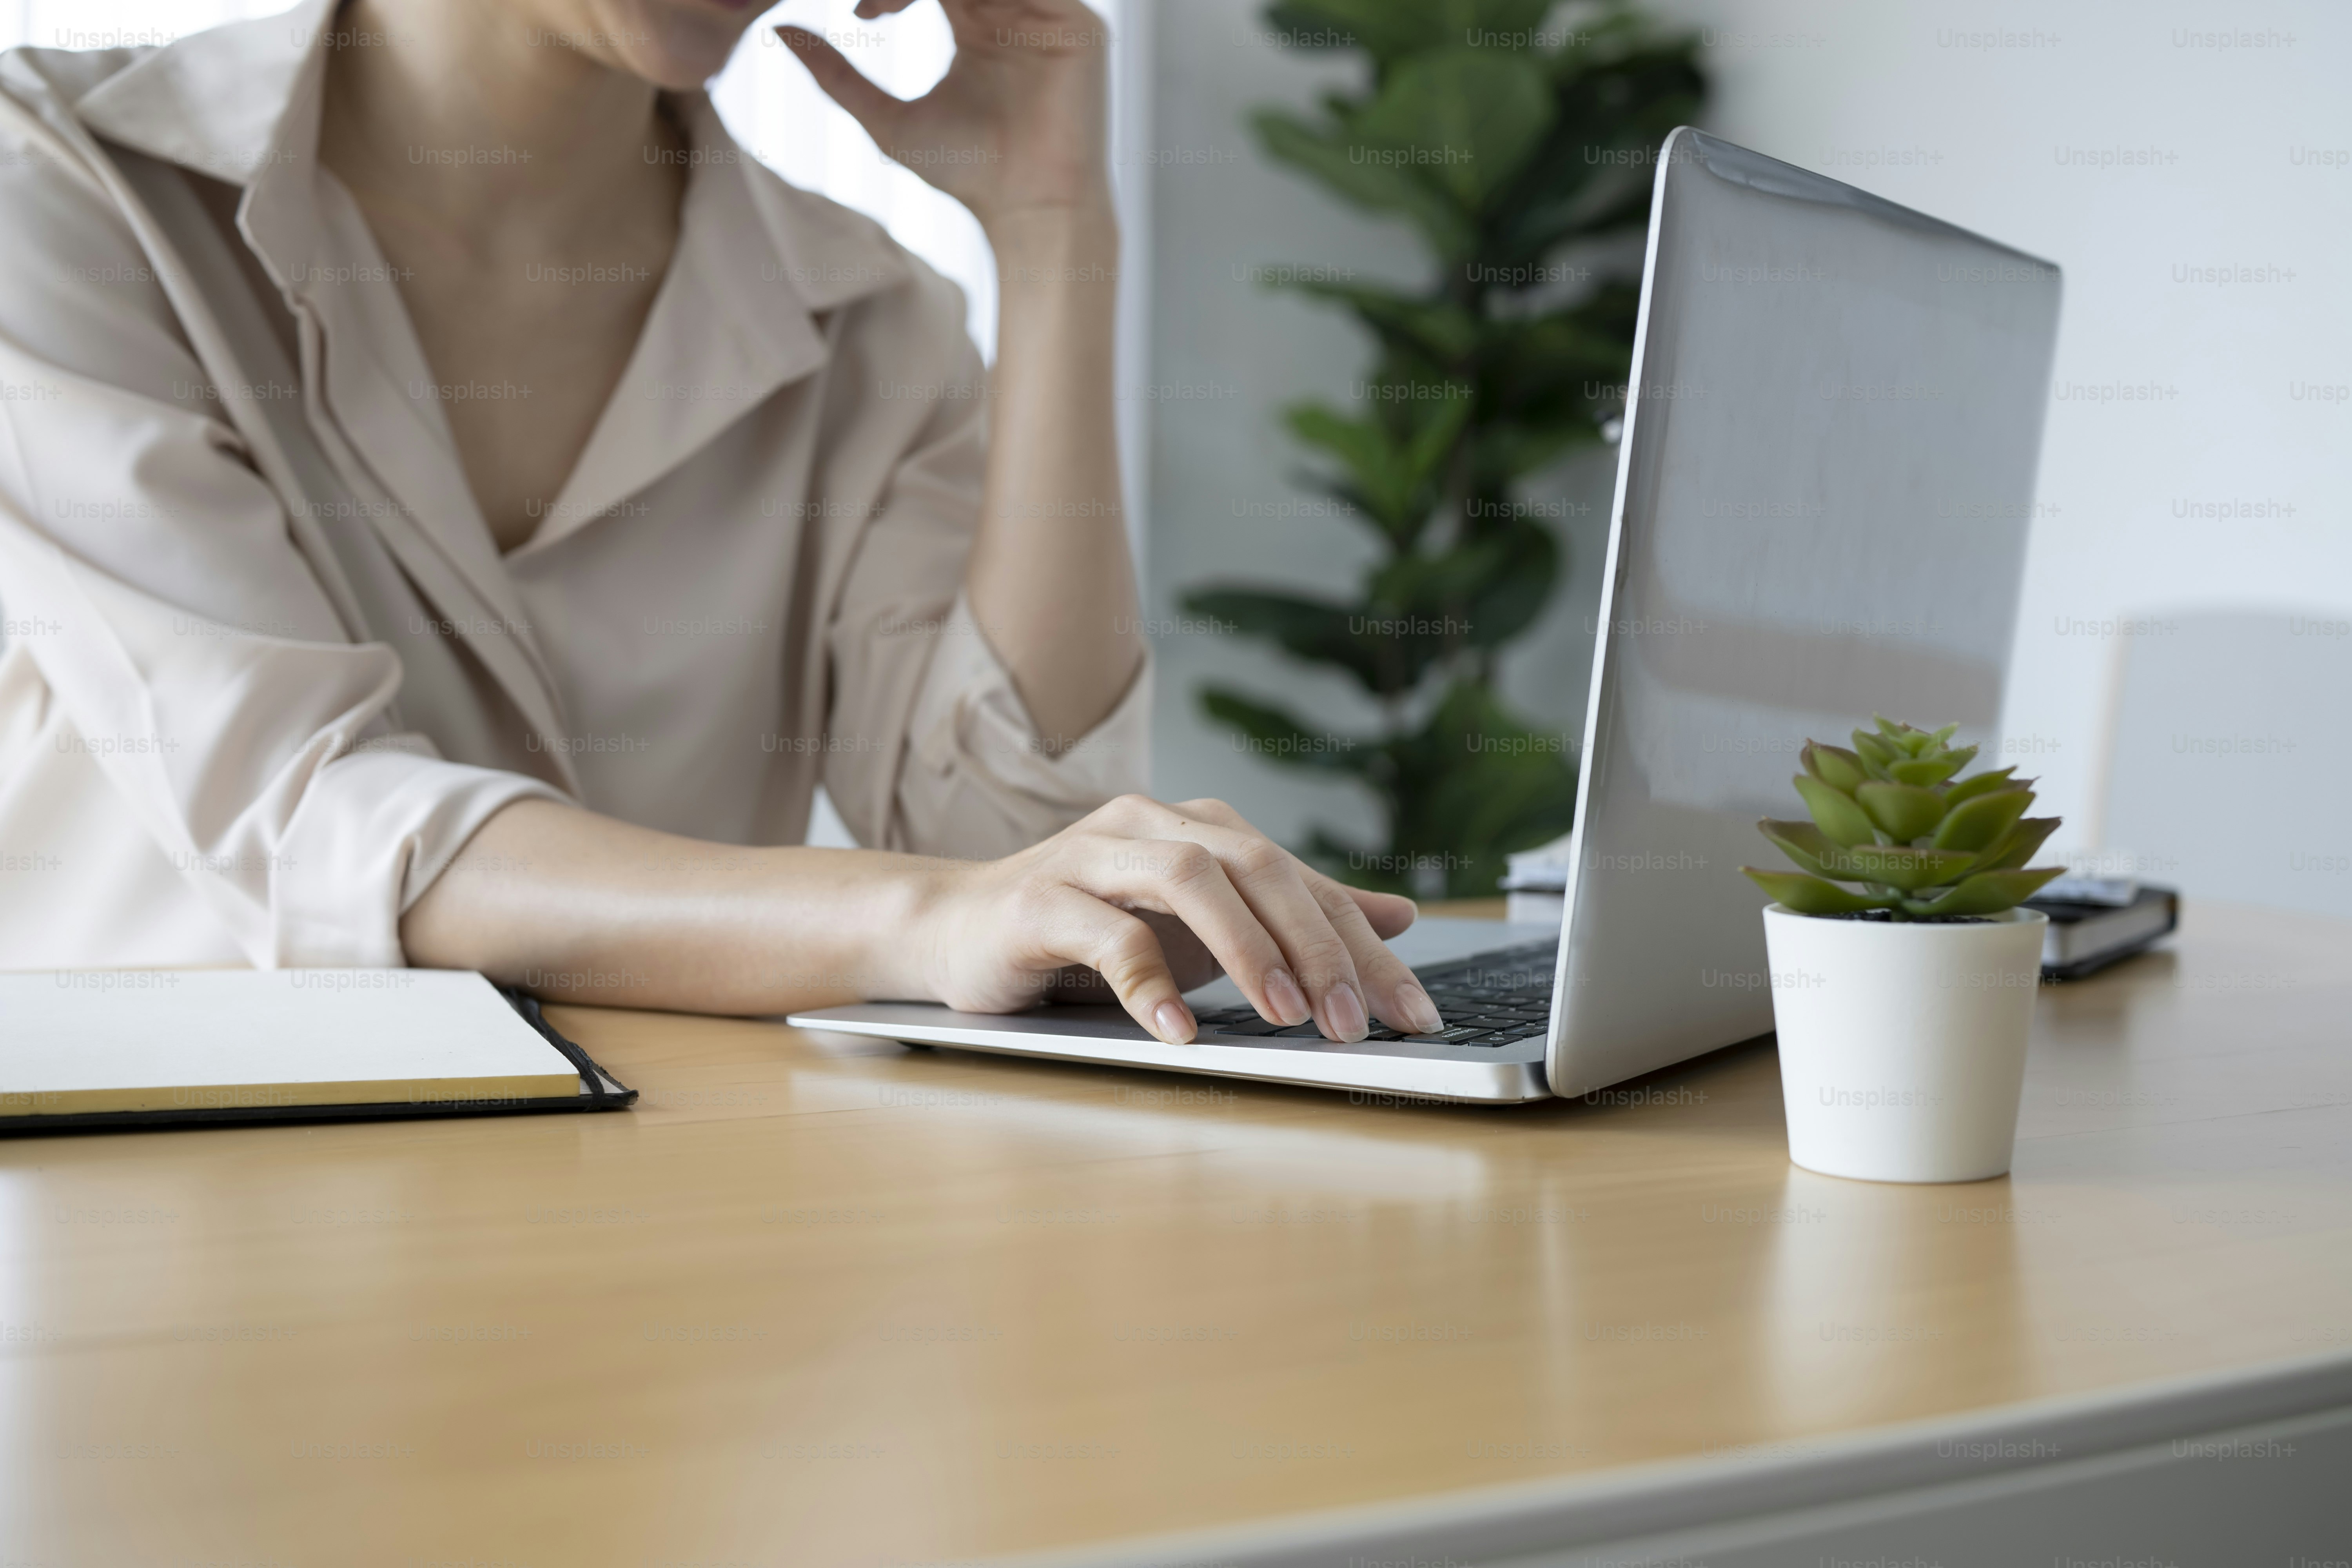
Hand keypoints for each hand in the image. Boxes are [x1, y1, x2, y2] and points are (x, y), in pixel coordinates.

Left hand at [777, 0, 1113, 229]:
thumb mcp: (887, 120)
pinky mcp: (1076, 20)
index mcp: (977, 18)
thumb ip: (837, 76)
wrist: (1028, 212)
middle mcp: (1013, 6)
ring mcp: (1048, 9)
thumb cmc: (968, 175)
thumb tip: (781, 33)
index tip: (862, 14)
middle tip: (872, 4)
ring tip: (889, 3)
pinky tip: (938, 6)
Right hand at [912, 796, 1449, 1045]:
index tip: (1413, 1012)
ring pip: (1189, 880)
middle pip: (1257, 867)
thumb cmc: (1089, 931)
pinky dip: (1150, 985)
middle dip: (1318, 946)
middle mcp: (1152, 825)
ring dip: (1248, 951)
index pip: (1302, 882)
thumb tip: (1397, 916)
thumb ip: (1291, 915)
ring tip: (1286, 1016)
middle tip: (1354, 1021)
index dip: (1364, 945)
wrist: (956, 929)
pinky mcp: (1038, 900)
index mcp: (1200, 829)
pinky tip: (1181, 1032)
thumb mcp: (1203, 927)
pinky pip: (1106, 936)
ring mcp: (1092, 856)